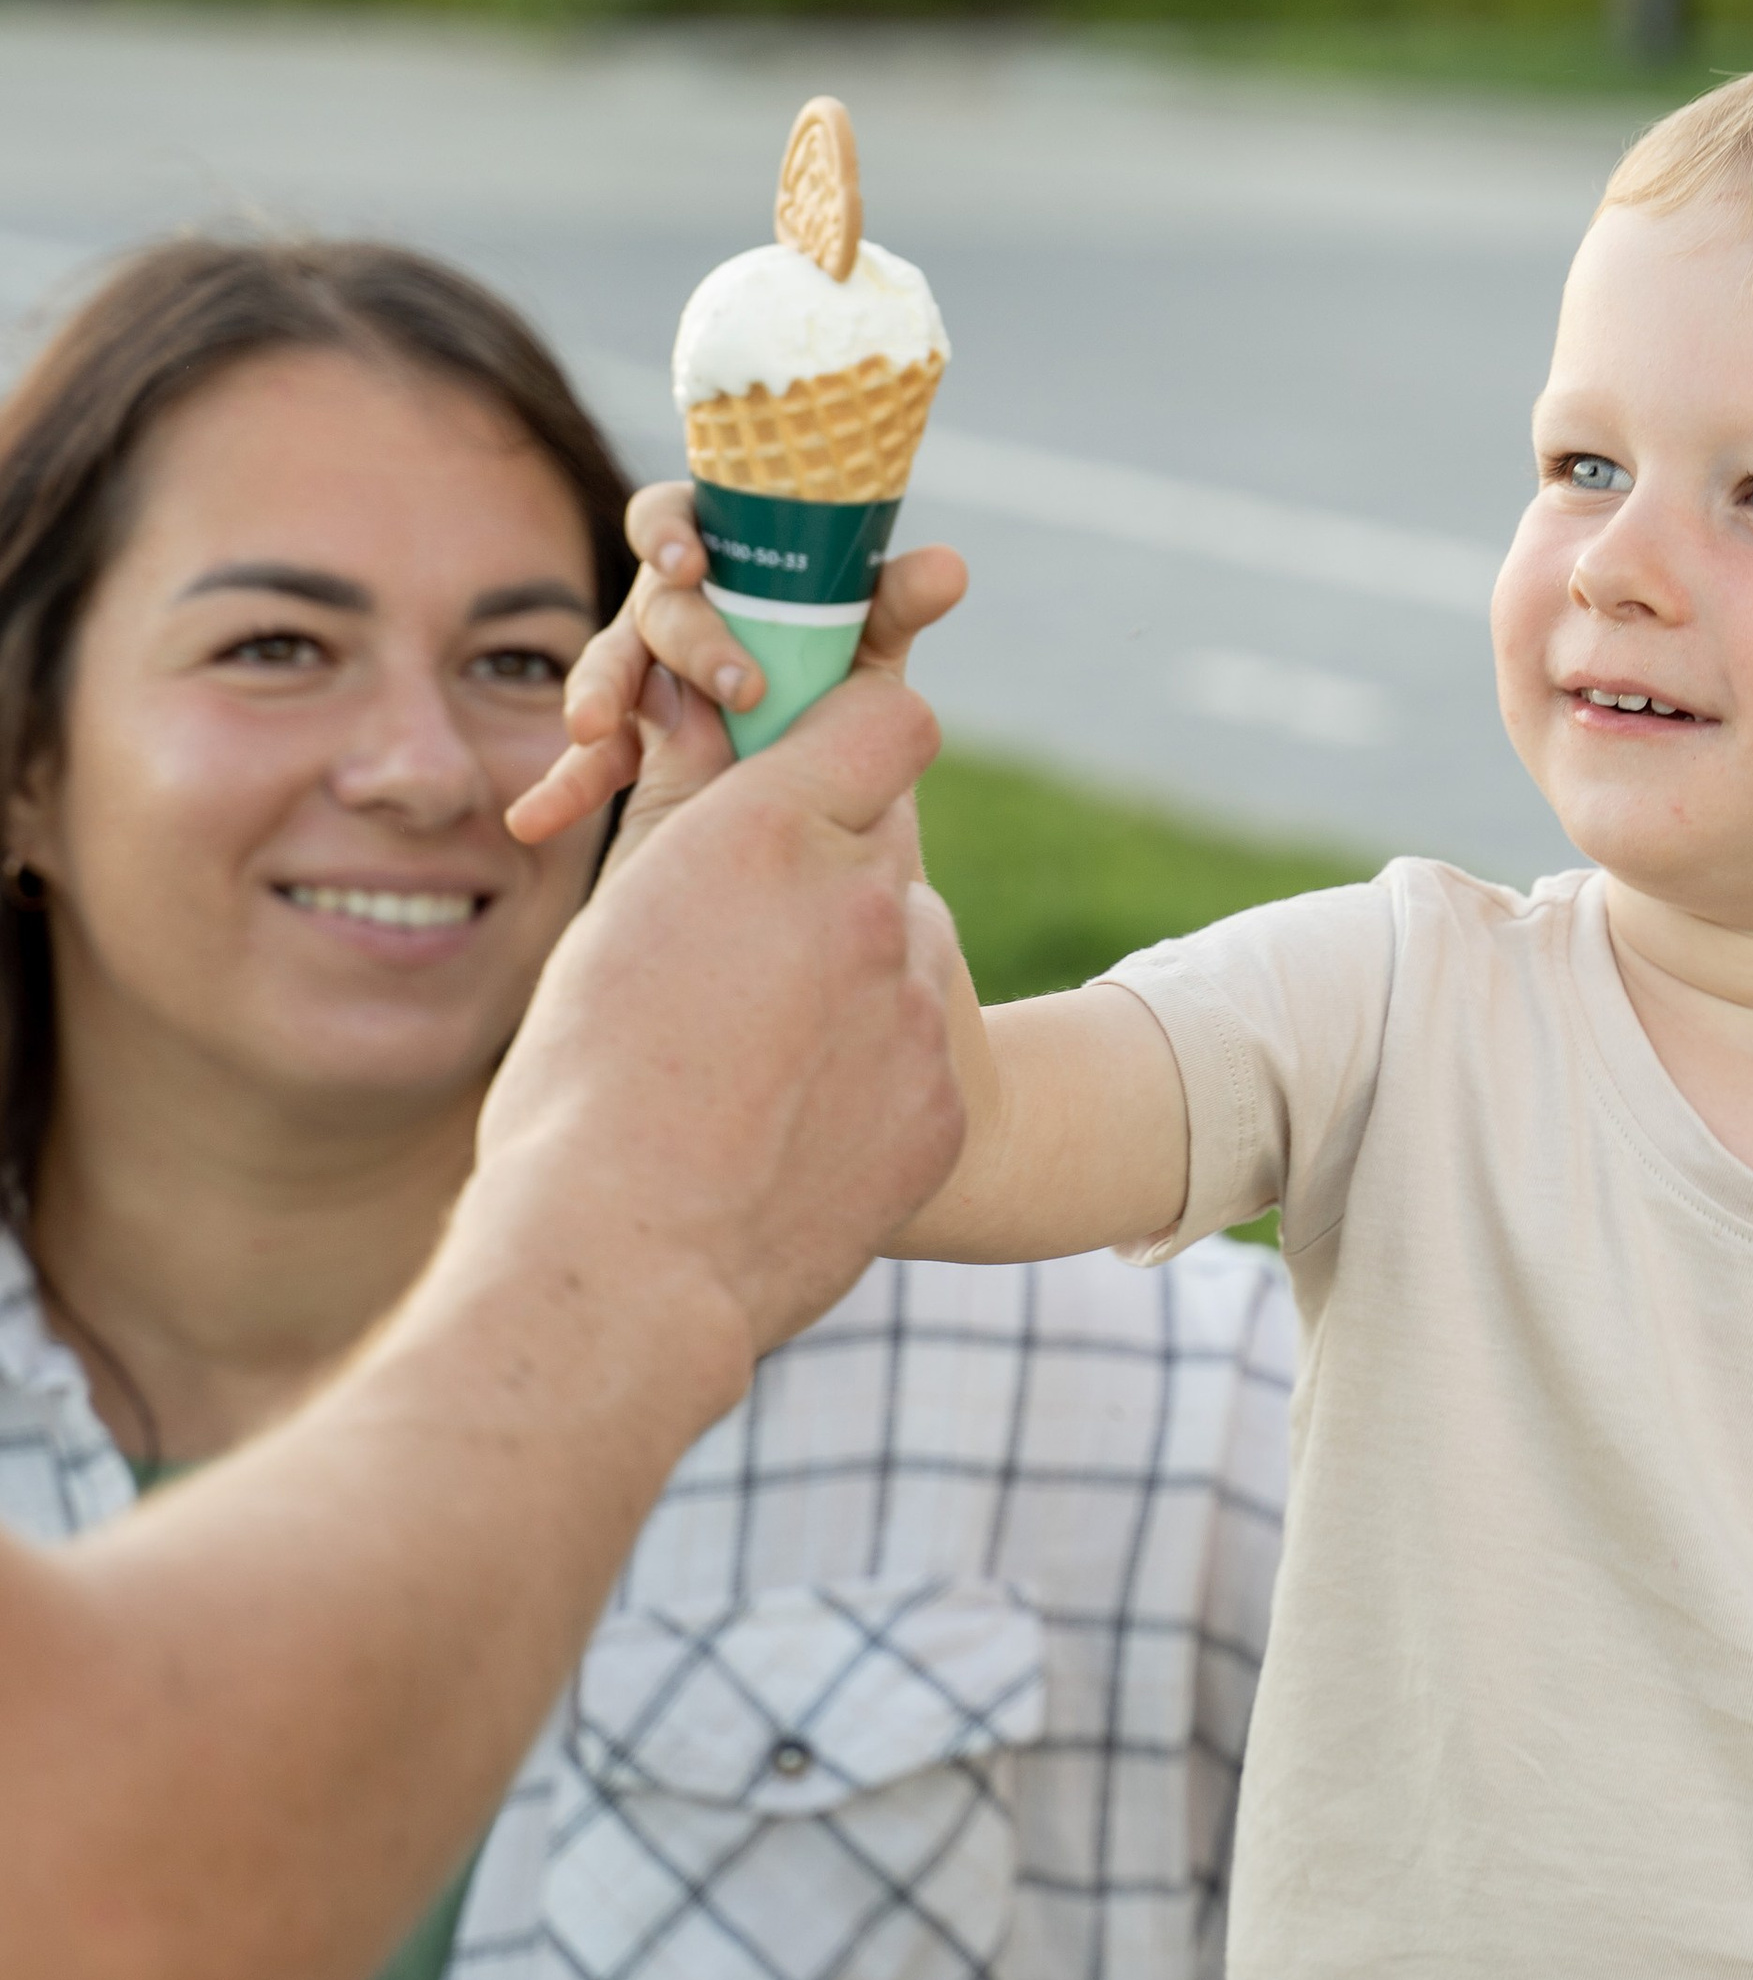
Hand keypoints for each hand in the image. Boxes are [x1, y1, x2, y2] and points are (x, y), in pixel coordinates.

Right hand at [475, 662, 964, 1365]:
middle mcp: (864, 901)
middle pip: (886, 848)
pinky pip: (915, 1058)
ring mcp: (916, 1008)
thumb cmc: (580, 1091)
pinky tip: (790, 1132)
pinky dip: (869, 1079)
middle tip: (753, 952)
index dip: (857, 745)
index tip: (819, 779)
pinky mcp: (944, 1105)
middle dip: (832, 879)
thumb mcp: (615, 920)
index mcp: (768, 835)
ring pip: (909, 955)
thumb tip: (700, 710)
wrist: (623, 1269)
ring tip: (757, 1064)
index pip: (889, 721)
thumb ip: (685, 808)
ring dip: (854, 981)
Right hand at [505, 482, 964, 847]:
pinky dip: (564, 787)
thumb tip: (950, 567)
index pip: (672, 521)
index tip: (691, 565)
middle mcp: (669, 609)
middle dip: (692, 643)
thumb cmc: (832, 670)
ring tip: (594, 731)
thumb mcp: (861, 641)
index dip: (673, 534)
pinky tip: (535, 822)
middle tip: (741, 690)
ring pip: (609, 675)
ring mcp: (642, 676)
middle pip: (655, 607)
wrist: (815, 764)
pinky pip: (590, 761)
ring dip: (601, 696)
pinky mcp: (626, 742)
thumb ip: (890, 604)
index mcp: (718, 562)